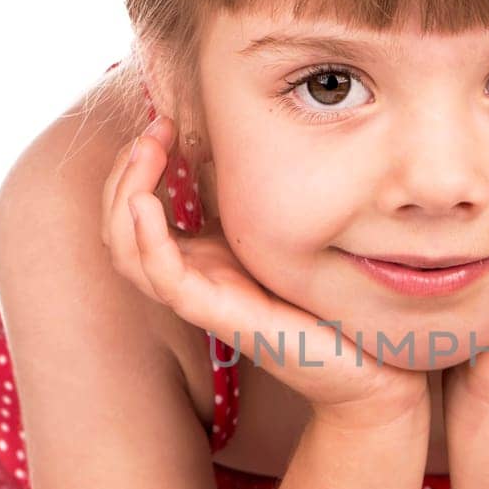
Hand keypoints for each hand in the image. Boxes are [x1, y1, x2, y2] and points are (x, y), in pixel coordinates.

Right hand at [102, 116, 429, 420]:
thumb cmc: (328, 300)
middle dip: (124, 170)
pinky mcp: (218, 313)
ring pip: (127, 251)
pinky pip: (163, 277)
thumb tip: (240, 143)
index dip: (134, 165)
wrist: (368, 367)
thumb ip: (254, 201)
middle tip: (152, 128)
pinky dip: (145, 237)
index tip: (161, 122)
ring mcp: (201, 298)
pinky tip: (146, 201)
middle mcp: (190, 279)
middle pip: (119, 227)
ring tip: (146, 151)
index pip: (133, 213)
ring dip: (125, 194)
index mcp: (199, 261)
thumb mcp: (283, 235)